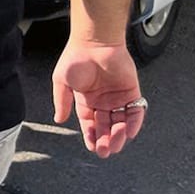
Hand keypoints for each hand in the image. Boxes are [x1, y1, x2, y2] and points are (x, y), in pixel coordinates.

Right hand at [52, 41, 145, 157]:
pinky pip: (136, 110)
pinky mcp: (132, 91)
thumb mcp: (61, 81)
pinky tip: (129, 132)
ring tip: (114, 143)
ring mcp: (118, 97)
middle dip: (105, 139)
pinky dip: (134, 122)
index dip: (91, 135)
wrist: (94, 42)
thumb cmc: (76, 58)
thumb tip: (58, 119)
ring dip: (118, 134)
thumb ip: (62, 101)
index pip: (90, 123)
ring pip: (121, 121)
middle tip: (104, 151)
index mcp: (86, 100)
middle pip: (106, 125)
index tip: (93, 146)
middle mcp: (103, 101)